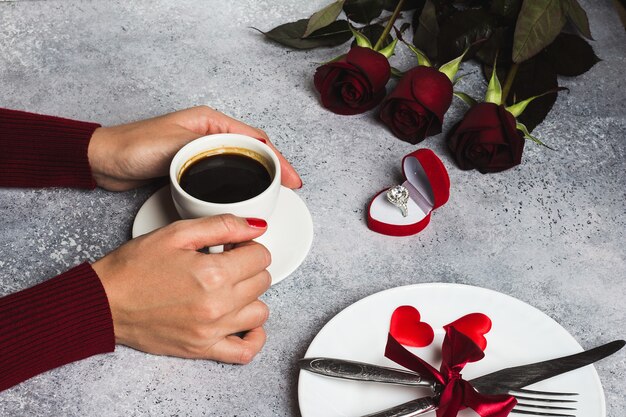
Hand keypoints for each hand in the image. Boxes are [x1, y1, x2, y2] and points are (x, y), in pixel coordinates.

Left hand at [88, 106, 301, 190]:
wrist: (103, 161)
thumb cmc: (133, 148)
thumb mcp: (175, 145)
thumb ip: (206, 151)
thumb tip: (238, 163)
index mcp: (210, 122)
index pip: (255, 139)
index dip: (278, 159)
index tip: (292, 179)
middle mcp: (209, 133)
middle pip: (252, 151)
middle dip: (274, 168)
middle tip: (289, 190)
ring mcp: (202, 150)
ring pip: (241, 164)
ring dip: (259, 177)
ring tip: (273, 196)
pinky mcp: (192, 167)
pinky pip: (225, 175)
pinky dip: (240, 185)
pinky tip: (244, 199)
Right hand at [92, 214, 270, 362]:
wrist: (104, 301)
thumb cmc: (133, 268)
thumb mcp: (177, 233)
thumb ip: (222, 226)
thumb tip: (256, 227)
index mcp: (213, 274)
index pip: (261, 256)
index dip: (248, 246)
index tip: (232, 247)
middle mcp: (217, 306)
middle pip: (263, 281)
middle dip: (249, 267)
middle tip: (226, 263)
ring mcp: (211, 331)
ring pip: (260, 312)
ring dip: (250, 297)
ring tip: (230, 288)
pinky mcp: (202, 349)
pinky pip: (246, 352)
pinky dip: (253, 338)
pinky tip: (243, 322)